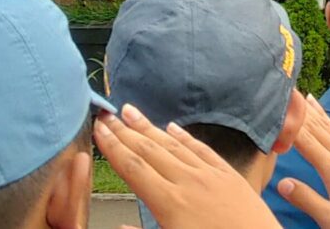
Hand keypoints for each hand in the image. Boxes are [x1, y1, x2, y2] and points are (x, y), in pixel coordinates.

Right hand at [95, 106, 276, 228]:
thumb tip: (118, 225)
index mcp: (170, 203)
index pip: (133, 167)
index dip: (112, 146)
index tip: (98, 129)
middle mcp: (189, 182)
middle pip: (150, 150)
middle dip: (125, 131)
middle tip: (106, 114)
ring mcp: (212, 176)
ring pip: (174, 145)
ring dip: (150, 128)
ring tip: (131, 112)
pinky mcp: (231, 177)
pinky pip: (203, 150)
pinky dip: (185, 137)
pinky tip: (174, 127)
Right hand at [275, 94, 329, 228]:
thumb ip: (307, 200)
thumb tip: (282, 183)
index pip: (305, 139)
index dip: (288, 123)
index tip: (273, 107)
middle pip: (315, 127)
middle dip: (298, 110)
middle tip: (281, 91)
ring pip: (327, 125)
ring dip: (311, 110)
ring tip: (296, 95)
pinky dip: (325, 118)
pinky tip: (320, 112)